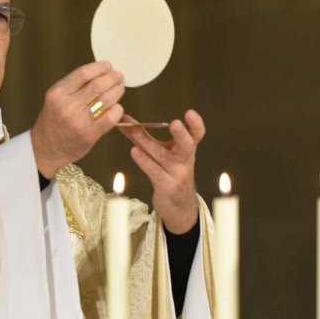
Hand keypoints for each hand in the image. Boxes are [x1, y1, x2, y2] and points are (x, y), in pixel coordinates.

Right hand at [29, 61, 124, 177]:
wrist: (45, 149)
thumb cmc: (53, 122)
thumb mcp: (56, 99)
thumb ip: (74, 87)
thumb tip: (100, 73)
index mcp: (57, 94)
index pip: (83, 74)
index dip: (100, 67)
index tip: (108, 66)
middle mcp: (67, 106)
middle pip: (98, 85)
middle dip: (113, 78)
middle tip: (119, 76)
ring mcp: (79, 121)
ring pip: (107, 99)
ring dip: (118, 91)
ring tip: (119, 88)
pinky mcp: (89, 135)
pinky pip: (111, 117)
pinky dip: (118, 110)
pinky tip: (117, 108)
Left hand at [121, 110, 204, 233]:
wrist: (178, 206)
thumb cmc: (167, 172)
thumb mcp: (159, 152)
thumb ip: (142, 136)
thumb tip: (122, 119)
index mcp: (187, 149)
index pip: (197, 135)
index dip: (196, 124)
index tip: (190, 112)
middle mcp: (184, 160)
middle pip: (187, 145)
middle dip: (181, 134)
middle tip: (175, 123)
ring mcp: (176, 174)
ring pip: (163, 157)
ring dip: (148, 143)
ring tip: (135, 131)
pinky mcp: (166, 186)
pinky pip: (154, 171)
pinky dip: (143, 161)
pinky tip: (134, 151)